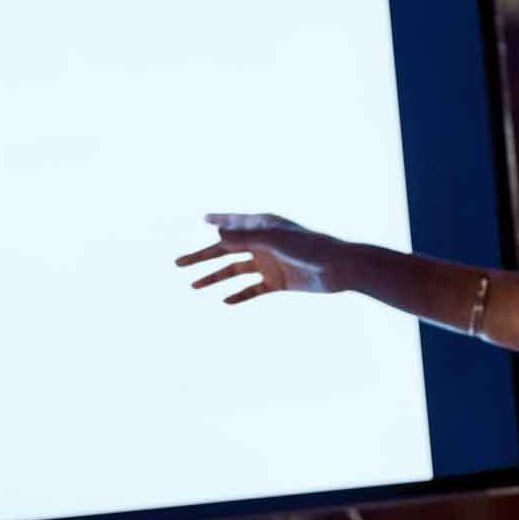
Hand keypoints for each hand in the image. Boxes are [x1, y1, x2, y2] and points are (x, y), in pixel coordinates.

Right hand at [175, 213, 349, 304]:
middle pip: (227, 250)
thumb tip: (217, 234)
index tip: (203, 219)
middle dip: (203, 256)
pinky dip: (240, 295)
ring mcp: (270, 263)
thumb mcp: (275, 241)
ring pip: (236, 271)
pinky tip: (225, 301)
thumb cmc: (310, 248)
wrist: (339, 269)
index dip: (218, 220)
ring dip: (216, 277)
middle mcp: (264, 243)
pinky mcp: (278, 281)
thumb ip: (246, 237)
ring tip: (194, 285)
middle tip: (179, 264)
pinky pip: (253, 289)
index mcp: (264, 227)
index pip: (234, 223)